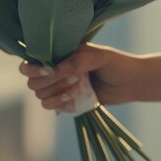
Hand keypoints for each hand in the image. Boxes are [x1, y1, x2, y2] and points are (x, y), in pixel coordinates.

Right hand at [19, 42, 140, 112]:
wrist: (129, 83)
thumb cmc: (115, 64)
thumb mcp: (99, 56)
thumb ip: (78, 60)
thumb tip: (55, 69)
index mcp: (59, 54)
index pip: (31, 60)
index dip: (33, 67)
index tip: (49, 70)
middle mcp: (55, 70)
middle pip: (32, 80)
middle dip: (50, 81)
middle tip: (75, 77)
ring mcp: (59, 87)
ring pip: (39, 94)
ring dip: (56, 91)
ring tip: (77, 86)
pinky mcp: (65, 102)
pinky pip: (49, 106)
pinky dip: (58, 103)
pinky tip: (72, 98)